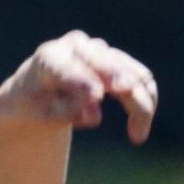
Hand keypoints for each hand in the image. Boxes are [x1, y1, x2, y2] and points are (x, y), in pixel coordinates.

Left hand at [0, 31, 157, 144]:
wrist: (40, 91)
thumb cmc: (37, 103)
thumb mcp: (40, 113)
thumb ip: (64, 111)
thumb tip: (94, 116)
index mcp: (49, 57)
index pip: (64, 66)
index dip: (81, 80)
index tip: (96, 96)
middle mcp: (77, 47)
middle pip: (102, 61)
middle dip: (116, 74)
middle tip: (127, 90)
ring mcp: (100, 52)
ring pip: (128, 71)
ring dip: (138, 101)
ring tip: (137, 136)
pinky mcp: (118, 62)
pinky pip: (141, 78)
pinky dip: (147, 100)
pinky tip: (140, 130)